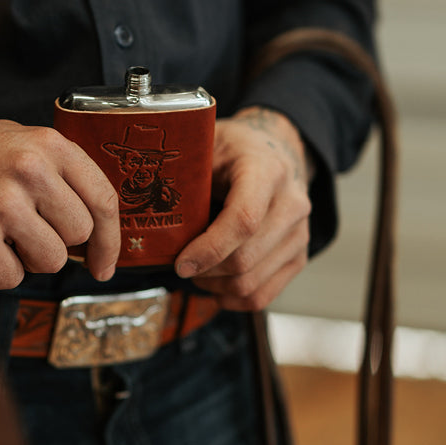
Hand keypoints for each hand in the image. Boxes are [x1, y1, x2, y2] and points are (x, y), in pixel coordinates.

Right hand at [0, 120, 120, 289]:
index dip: (110, 239)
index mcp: (48, 144)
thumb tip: (97, 227)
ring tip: (3, 231)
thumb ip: (60, 172)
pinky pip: (12, 277)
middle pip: (78, 234)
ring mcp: (3, 204)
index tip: (104, 262)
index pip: (102, 198)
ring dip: (29, 257)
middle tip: (28, 226)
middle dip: (58, 240)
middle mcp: (30, 170)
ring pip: (51, 260)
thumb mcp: (20, 141)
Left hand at [175, 108, 312, 311]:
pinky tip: (214, 285)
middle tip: (180, 267)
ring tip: (196, 273)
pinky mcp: (299, 255)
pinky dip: (233, 299)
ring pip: (252, 282)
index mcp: (267, 171)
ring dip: (216, 287)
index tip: (180, 263)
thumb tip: (145, 204)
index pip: (244, 220)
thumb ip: (186, 174)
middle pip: (246, 258)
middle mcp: (291, 203)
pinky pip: (264, 295)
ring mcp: (300, 232)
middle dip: (205, 272)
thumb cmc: (234, 150)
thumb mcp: (208, 146)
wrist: (276, 148)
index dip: (209, 249)